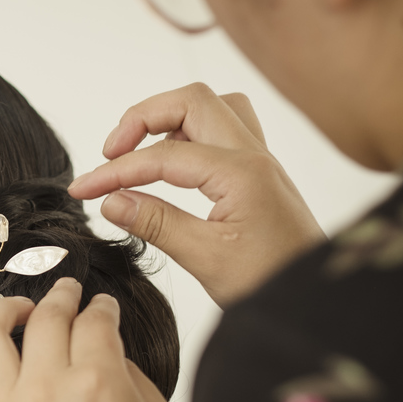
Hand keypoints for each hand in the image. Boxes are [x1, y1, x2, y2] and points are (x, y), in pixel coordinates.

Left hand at [0, 280, 182, 401]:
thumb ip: (134, 378)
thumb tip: (106, 352)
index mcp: (99, 382)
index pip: (94, 320)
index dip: (100, 307)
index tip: (100, 307)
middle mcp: (46, 389)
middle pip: (45, 318)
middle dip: (60, 296)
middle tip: (65, 293)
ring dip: (1, 312)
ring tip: (14, 311)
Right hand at [70, 83, 324, 308]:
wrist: (319, 301)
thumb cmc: (273, 284)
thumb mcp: (206, 259)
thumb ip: (155, 223)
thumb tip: (110, 200)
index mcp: (241, 174)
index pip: (163, 154)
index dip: (116, 170)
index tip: (83, 190)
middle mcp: (253, 156)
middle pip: (191, 100)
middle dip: (142, 118)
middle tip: (111, 153)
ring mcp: (260, 161)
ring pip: (212, 107)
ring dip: (169, 117)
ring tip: (140, 151)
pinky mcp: (260, 173)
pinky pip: (224, 128)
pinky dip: (190, 132)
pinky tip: (173, 163)